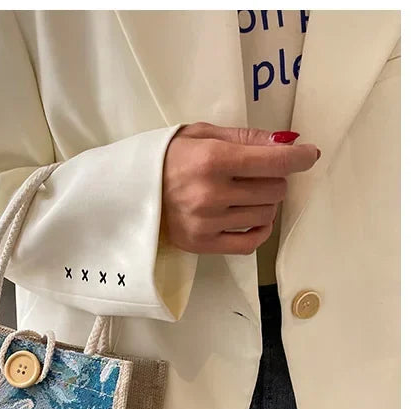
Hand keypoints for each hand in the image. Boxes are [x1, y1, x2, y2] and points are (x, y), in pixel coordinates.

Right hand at [160, 122, 320, 254]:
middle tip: (256, 174)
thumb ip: (246, 138)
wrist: (129, 190)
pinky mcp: (202, 244)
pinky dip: (260, 230)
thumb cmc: (167, 158)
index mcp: (212, 160)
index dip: (300, 157)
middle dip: (273, 178)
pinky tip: (253, 219)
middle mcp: (211, 194)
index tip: (308, 154)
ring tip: (247, 194)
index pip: (275, 162)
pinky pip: (250, 243)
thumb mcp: (202, 134)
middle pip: (274, 189)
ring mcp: (207, 223)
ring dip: (265, 203)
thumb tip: (287, 142)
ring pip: (266, 215)